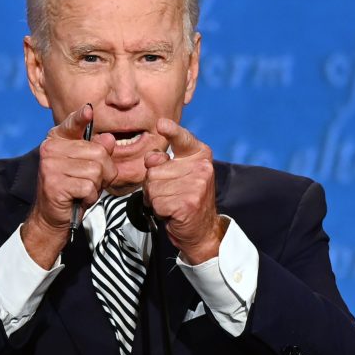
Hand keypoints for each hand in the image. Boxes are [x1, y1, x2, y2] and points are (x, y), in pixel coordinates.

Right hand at [22, 104, 117, 267]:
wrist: (52, 216)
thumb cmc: (72, 188)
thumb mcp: (88, 166)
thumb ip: (98, 150)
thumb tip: (109, 139)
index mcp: (57, 140)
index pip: (72, 124)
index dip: (81, 117)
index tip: (89, 110)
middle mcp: (50, 149)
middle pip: (98, 152)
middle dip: (104, 171)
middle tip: (91, 181)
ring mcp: (50, 166)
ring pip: (96, 170)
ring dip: (96, 186)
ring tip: (83, 190)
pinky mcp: (54, 183)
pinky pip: (88, 187)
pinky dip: (90, 196)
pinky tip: (79, 198)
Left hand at [143, 118, 227, 264]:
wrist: (202, 230)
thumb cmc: (186, 198)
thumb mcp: (177, 174)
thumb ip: (163, 162)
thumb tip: (152, 158)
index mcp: (200, 155)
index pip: (182, 138)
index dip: (171, 130)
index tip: (161, 124)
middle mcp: (201, 167)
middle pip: (154, 169)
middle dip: (154, 185)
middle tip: (171, 194)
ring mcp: (196, 185)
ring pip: (152, 187)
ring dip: (156, 199)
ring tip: (172, 203)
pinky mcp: (188, 203)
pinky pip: (156, 203)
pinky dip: (159, 211)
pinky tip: (173, 213)